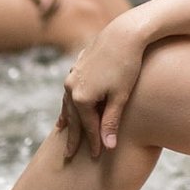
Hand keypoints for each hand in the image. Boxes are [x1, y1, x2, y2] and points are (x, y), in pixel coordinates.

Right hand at [56, 15, 145, 158]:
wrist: (124, 33)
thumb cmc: (126, 66)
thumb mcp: (120, 97)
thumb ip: (111, 122)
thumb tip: (108, 146)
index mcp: (81, 97)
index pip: (88, 126)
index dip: (93, 142)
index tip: (97, 156)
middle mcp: (71, 87)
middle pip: (73, 118)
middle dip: (73, 137)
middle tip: (68, 156)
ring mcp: (72, 76)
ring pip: (68, 103)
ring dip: (68, 119)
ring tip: (63, 133)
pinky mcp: (77, 66)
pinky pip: (70, 91)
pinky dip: (69, 102)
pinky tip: (67, 105)